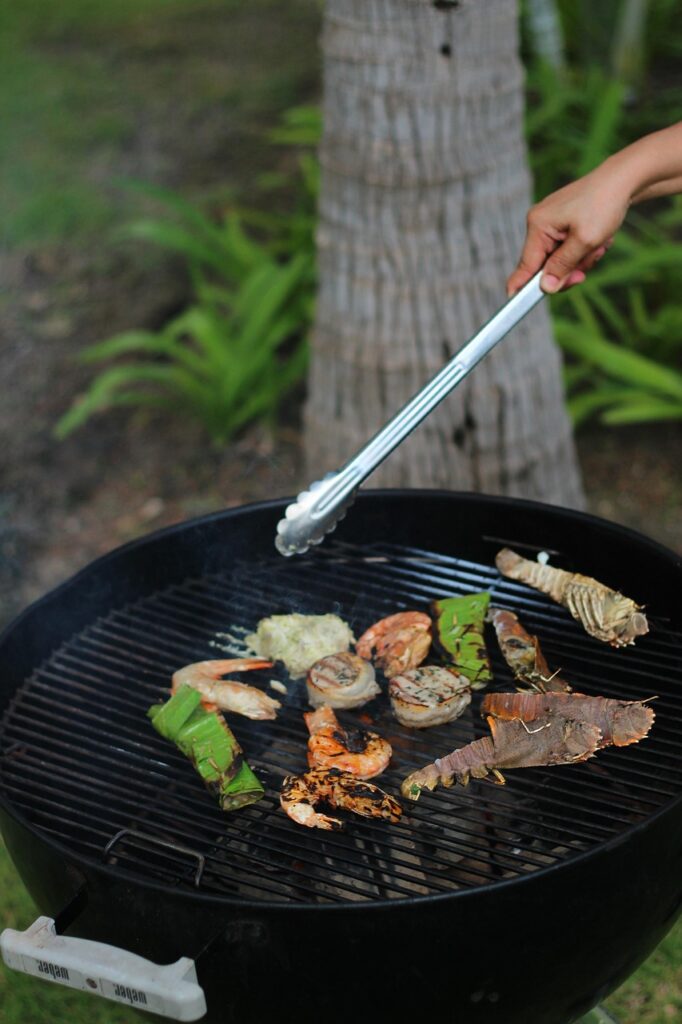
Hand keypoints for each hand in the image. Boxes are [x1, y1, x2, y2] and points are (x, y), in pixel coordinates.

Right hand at [507, 168, 629, 295]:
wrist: (623, 179)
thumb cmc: (604, 205)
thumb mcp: (585, 240)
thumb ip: (562, 266)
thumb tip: (544, 288)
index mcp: (538, 225)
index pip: (525, 265)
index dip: (520, 287)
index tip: (513, 305)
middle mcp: (539, 223)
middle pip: (545, 266)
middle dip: (568, 270)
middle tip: (586, 270)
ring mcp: (550, 223)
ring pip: (559, 259)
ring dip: (580, 259)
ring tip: (598, 245)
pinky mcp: (561, 223)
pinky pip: (567, 249)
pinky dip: (583, 249)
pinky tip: (597, 239)